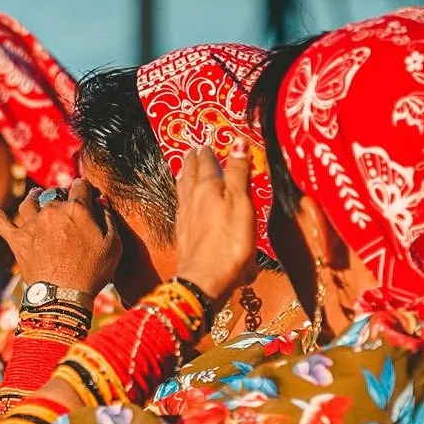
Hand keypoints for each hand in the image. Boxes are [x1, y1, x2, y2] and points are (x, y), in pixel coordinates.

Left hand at [0, 178, 119, 298]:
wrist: (63, 295)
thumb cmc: (93, 271)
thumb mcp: (113, 244)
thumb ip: (108, 217)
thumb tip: (100, 200)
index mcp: (77, 209)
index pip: (81, 187)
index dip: (84, 188)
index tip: (85, 191)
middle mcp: (52, 211)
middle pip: (54, 195)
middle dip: (60, 197)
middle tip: (64, 206)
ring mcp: (31, 224)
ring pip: (29, 202)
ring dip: (34, 197)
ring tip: (36, 195)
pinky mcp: (16, 239)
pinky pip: (0, 220)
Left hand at [172, 141, 258, 305]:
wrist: (206, 280)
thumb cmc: (229, 242)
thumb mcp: (240, 203)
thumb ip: (238, 173)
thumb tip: (238, 143)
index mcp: (207, 188)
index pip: (207, 163)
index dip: (208, 152)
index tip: (207, 143)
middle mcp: (192, 200)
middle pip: (190, 175)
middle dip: (193, 162)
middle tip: (193, 151)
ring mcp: (186, 219)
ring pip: (183, 191)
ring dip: (185, 178)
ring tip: (184, 170)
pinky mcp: (185, 237)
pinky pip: (182, 208)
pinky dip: (183, 199)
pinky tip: (184, 204)